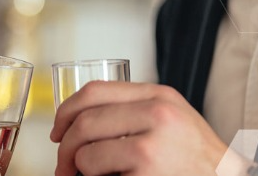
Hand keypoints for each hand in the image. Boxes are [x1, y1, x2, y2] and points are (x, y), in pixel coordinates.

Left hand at [50, 81, 228, 175]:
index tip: (58, 131)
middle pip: (84, 122)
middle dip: (64, 149)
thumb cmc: (199, 162)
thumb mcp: (174, 122)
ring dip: (82, 172)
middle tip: (63, 167)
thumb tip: (80, 123)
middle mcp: (157, 114)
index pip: (94, 91)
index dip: (66, 112)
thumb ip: (137, 112)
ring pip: (87, 154)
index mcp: (159, 96)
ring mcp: (152, 146)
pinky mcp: (147, 173)